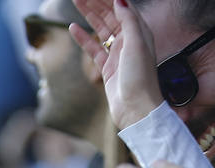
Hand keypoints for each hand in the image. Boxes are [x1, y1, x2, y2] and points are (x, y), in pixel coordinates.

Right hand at [70, 0, 163, 129]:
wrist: (136, 109)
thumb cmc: (140, 77)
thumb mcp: (137, 43)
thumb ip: (128, 20)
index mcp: (139, 32)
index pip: (122, 7)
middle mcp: (129, 40)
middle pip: (110, 15)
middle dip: (96, 2)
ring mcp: (117, 54)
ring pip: (101, 29)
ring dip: (88, 15)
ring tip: (75, 1)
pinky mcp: (108, 68)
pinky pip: (94, 48)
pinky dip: (84, 38)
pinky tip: (73, 28)